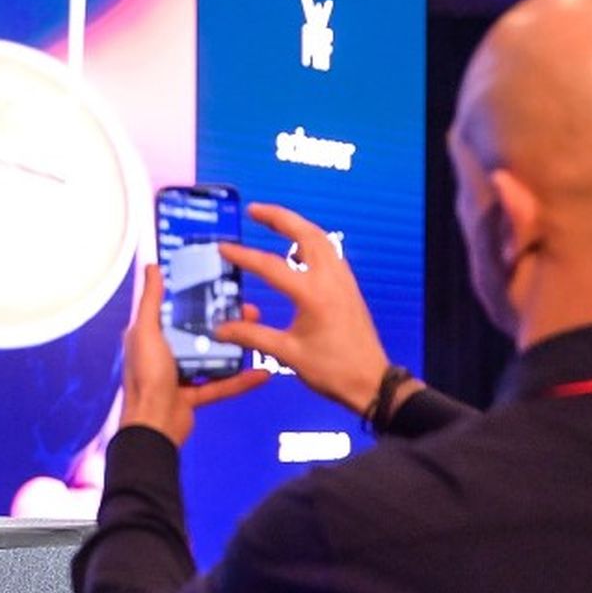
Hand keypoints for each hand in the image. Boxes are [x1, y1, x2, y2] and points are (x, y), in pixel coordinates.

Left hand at [122, 262, 268, 445]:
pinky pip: (221, 385)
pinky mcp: (193, 396)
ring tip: (259, 331)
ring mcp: (179, 375)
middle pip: (199, 331)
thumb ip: (150, 301)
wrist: (153, 427)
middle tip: (249, 308)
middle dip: (225, 320)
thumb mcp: (146, 332)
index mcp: (150, 335)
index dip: (196, 297)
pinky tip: (262, 373)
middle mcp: (164, 353)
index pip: (175, 309)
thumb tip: (152, 267)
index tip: (221, 284)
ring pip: (213, 356)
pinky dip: (240, 380)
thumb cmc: (144, 379)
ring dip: (235, 346)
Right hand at [215, 204, 414, 416]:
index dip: (244, 255)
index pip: (272, 266)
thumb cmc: (332, 370)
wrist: (371, 382)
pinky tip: (299, 249)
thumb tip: (220, 329)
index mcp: (313, 295)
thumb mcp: (287, 354)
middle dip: (279, 218)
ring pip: (321, 239)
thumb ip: (252, 336)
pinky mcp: (349, 288)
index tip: (223, 247)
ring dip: (298, 225)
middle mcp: (331, 280)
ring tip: (275, 222)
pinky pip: (330, 253)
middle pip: (306, 234)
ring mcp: (344, 281)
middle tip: (254, 210)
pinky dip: (312, 241)